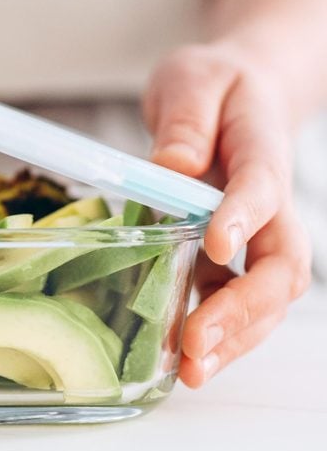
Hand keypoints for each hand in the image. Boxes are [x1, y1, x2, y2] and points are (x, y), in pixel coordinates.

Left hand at [143, 42, 311, 386]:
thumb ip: (185, 121)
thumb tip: (171, 167)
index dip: (242, 217)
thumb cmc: (213, 85)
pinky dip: (211, 327)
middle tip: (198, 345)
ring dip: (231, 337)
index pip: (261, 186)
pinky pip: (229, 295)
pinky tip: (178, 352)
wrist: (234, 94)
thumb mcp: (192, 80)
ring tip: (191, 370)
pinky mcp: (229, 250)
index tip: (216, 245)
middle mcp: (268, 201)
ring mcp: (253, 232)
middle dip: (243, 309)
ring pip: (263, 294)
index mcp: (260, 149)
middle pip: (279, 264)